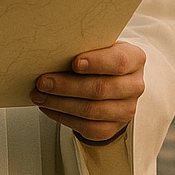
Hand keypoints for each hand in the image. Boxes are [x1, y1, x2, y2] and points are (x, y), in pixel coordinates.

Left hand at [29, 41, 145, 143]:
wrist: (112, 80)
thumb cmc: (100, 59)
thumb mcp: (98, 46)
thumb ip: (84, 47)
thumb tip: (52, 52)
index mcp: (134, 59)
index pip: (119, 61)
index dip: (96, 63)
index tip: (74, 63)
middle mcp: (134, 86)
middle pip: (100, 89)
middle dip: (67, 86)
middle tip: (43, 81)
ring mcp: (126, 110)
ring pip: (91, 110)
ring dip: (60, 103)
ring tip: (39, 95)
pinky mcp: (112, 128)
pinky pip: (86, 127)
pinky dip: (63, 117)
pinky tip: (48, 107)